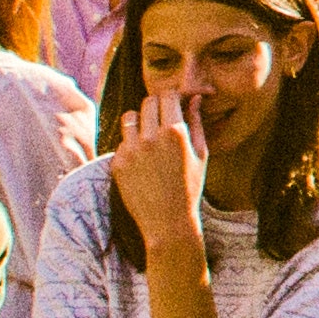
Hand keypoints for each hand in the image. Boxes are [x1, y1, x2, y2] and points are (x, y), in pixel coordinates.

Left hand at [111, 92, 207, 252]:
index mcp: (175, 132)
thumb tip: (195, 98)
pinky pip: (122, 141)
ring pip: (129, 118)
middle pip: (147, 103)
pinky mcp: (118, 163)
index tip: (173, 103)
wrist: (168, 221)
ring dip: (139, 122)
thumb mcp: (201, 153)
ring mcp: (131, 150)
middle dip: (155, 106)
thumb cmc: (190, 187)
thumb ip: (196, 122)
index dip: (171, 97)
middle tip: (161, 119)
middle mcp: (151, 137)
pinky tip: (142, 160)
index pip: (167, 96)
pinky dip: (131, 144)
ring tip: (148, 136)